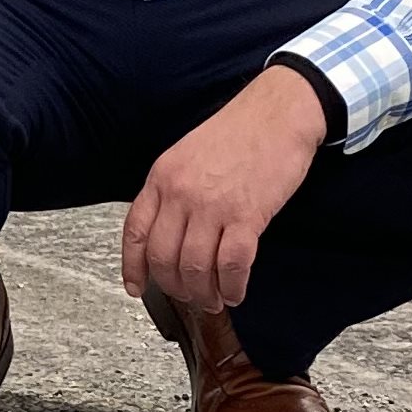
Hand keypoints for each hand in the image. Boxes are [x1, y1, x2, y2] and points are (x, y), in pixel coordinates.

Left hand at [121, 66, 328, 315]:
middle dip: (175, 287)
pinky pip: (232, 265)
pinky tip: (236, 291)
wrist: (278, 112)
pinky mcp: (247, 215)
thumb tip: (169, 233)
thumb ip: (173, 191)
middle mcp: (181, 193)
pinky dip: (233, 286)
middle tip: (189, 297)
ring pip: (195, 268)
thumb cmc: (239, 132)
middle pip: (163, 258)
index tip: (135, 287)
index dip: (133, 266)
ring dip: (204, 293)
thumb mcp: (188, 155)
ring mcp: (212, 205)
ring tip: (214, 299)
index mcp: (162, 177)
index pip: (135, 231)